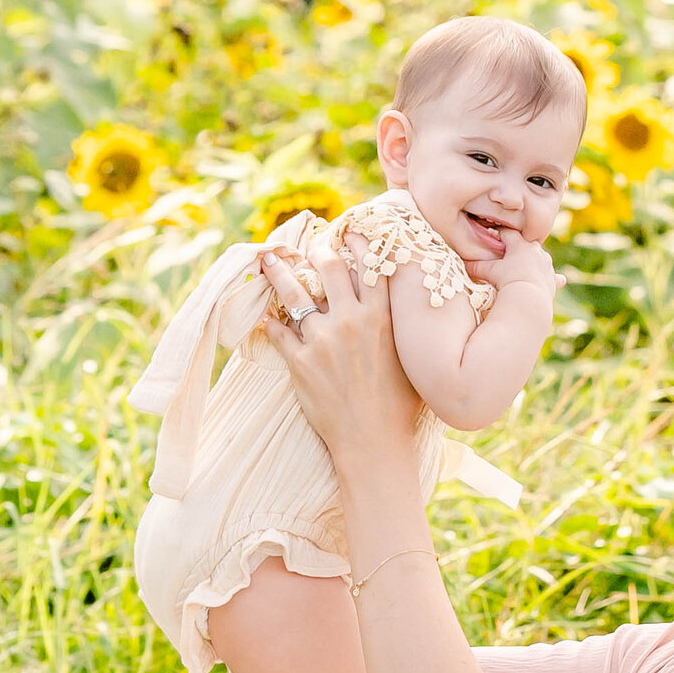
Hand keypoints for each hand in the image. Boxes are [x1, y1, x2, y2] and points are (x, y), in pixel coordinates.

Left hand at [263, 225, 426, 474]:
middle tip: (310, 246)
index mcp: (382, 317)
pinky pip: (278, 332)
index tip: (348, 232)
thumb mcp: (409, 356)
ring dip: (279, 273)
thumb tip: (400, 303)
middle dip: (316, 249)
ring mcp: (323, 340)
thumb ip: (399, 325)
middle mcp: (351, 321)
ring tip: (268, 260)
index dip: (357, 243)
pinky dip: (269, 323)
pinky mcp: (300, 362)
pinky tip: (264, 318)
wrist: (373, 441)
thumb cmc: (400, 404)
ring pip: (294, 293)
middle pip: (328, 266)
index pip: (368, 265)